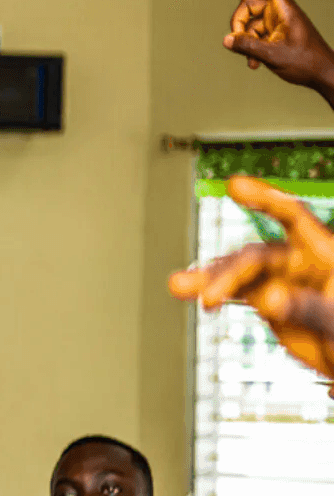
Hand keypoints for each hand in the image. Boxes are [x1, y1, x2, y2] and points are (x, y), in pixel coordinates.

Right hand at [168, 175, 333, 378]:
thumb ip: (311, 310)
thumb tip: (270, 298)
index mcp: (326, 255)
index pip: (294, 218)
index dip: (265, 199)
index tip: (233, 185)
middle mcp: (301, 261)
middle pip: (257, 256)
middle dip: (230, 273)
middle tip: (209, 297)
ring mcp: (281, 280)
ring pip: (239, 272)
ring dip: (209, 278)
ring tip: (177, 286)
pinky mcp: (267, 300)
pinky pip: (235, 291)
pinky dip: (212, 291)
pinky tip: (191, 293)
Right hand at [224, 0, 333, 100]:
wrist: (322, 75)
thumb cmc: (305, 62)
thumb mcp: (273, 55)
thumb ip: (247, 47)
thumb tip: (226, 39)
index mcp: (285, 10)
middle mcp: (280, 13)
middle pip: (248, 6)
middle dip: (239, 23)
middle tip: (237, 41)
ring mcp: (277, 24)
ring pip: (249, 24)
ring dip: (245, 42)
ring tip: (254, 61)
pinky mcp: (274, 35)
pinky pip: (253, 36)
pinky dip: (250, 48)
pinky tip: (255, 64)